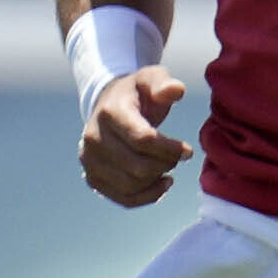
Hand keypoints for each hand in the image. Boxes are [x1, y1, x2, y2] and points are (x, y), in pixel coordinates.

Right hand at [80, 69, 192, 207]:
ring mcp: (90, 160)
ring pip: (131, 186)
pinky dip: (147, 197)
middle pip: (138, 167)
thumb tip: (175, 90)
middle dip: (166, 164)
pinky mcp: (93, 177)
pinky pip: (123, 198)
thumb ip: (163, 83)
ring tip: (169, 168)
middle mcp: (94, 138)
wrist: (108, 106)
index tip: (188, 150)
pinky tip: (161, 183)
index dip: (170, 149)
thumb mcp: (151, 78)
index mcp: (110, 113)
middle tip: (177, 157)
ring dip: (157, 181)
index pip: (143, 140)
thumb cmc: (138, 94)